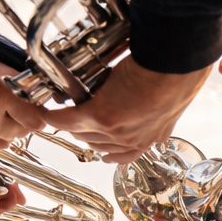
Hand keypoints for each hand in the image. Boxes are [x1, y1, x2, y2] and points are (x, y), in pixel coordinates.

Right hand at [42, 60, 209, 163]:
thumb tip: (154, 89)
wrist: (174, 68)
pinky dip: (53, 117)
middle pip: (100, 143)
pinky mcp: (99, 115)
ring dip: (68, 126)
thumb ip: (159, 102)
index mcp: (152, 135)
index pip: (125, 152)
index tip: (102, 153)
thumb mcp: (173, 97)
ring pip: (83, 133)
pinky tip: (43, 112)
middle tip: (73, 125)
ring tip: (57, 117)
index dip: (110, 150)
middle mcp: (133, 139)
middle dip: (86, 135)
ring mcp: (114, 130)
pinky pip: (69, 119)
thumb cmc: (178, 73)